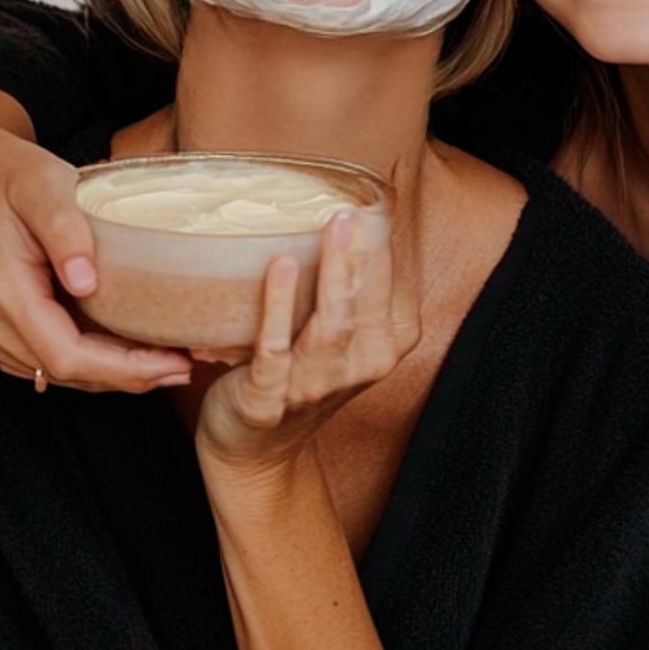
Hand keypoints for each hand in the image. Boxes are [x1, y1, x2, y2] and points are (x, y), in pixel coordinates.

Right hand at [0, 87, 191, 392]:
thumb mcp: (43, 182)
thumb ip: (66, 230)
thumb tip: (88, 282)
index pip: (67, 356)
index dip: (126, 369)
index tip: (176, 364)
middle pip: (60, 372)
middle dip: (125, 375)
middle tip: (182, 367)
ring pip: (43, 370)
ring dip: (101, 370)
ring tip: (158, 358)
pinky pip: (27, 355)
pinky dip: (71, 356)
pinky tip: (111, 344)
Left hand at [196, 209, 410, 475]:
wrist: (255, 450)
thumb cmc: (298, 374)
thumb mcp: (341, 335)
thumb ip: (353, 286)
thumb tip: (352, 210)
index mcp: (385, 345)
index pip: (392, 286)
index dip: (383, 244)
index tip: (372, 199)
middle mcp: (359, 367)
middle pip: (366, 302)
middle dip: (361, 253)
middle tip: (352, 209)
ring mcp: (316, 388)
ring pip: (332, 325)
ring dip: (333, 274)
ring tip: (332, 228)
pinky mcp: (269, 401)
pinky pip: (275, 350)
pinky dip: (279, 306)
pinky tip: (282, 267)